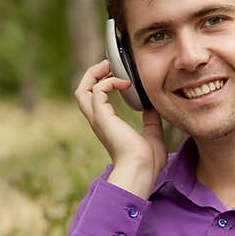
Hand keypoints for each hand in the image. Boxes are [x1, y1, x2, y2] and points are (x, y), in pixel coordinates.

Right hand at [74, 60, 166, 198]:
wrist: (142, 170)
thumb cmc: (148, 161)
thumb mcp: (152, 135)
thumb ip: (151, 120)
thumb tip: (153, 108)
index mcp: (107, 125)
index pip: (94, 99)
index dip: (102, 82)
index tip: (120, 75)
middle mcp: (98, 121)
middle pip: (81, 91)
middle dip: (93, 74)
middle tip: (110, 65)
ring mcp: (98, 119)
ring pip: (82, 90)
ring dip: (95, 74)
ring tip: (111, 67)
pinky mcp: (102, 117)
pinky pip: (97, 91)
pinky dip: (109, 82)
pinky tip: (125, 84)